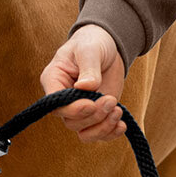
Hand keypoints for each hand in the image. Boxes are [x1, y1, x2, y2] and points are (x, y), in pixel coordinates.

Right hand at [40, 26, 125, 141]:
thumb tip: (86, 87)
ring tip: (118, 111)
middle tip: (110, 99)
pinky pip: (98, 133)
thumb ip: (88, 68)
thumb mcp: (89, 50)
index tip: (91, 104)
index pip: (56, 104)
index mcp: (54, 81)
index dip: (73, 109)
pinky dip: (110, 133)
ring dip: (102, 127)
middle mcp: (63, 100)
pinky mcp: (95, 114)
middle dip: (94, 116)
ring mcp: (80, 109)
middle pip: (71, 121)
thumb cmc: (92, 43)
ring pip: (84, 132)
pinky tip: (122, 125)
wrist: (107, 48)